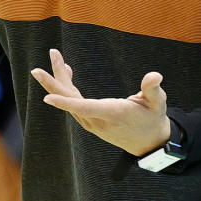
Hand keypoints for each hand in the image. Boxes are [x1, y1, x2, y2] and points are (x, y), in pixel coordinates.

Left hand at [31, 48, 170, 155]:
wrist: (149, 143)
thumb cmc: (153, 119)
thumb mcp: (158, 103)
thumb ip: (153, 89)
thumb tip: (155, 76)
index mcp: (112, 114)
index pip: (84, 108)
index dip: (65, 102)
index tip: (47, 97)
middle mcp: (98, 120)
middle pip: (70, 101)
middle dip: (54, 81)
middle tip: (43, 63)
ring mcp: (92, 122)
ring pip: (70, 100)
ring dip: (60, 79)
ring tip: (56, 56)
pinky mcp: (91, 121)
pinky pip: (74, 103)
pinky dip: (66, 89)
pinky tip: (66, 72)